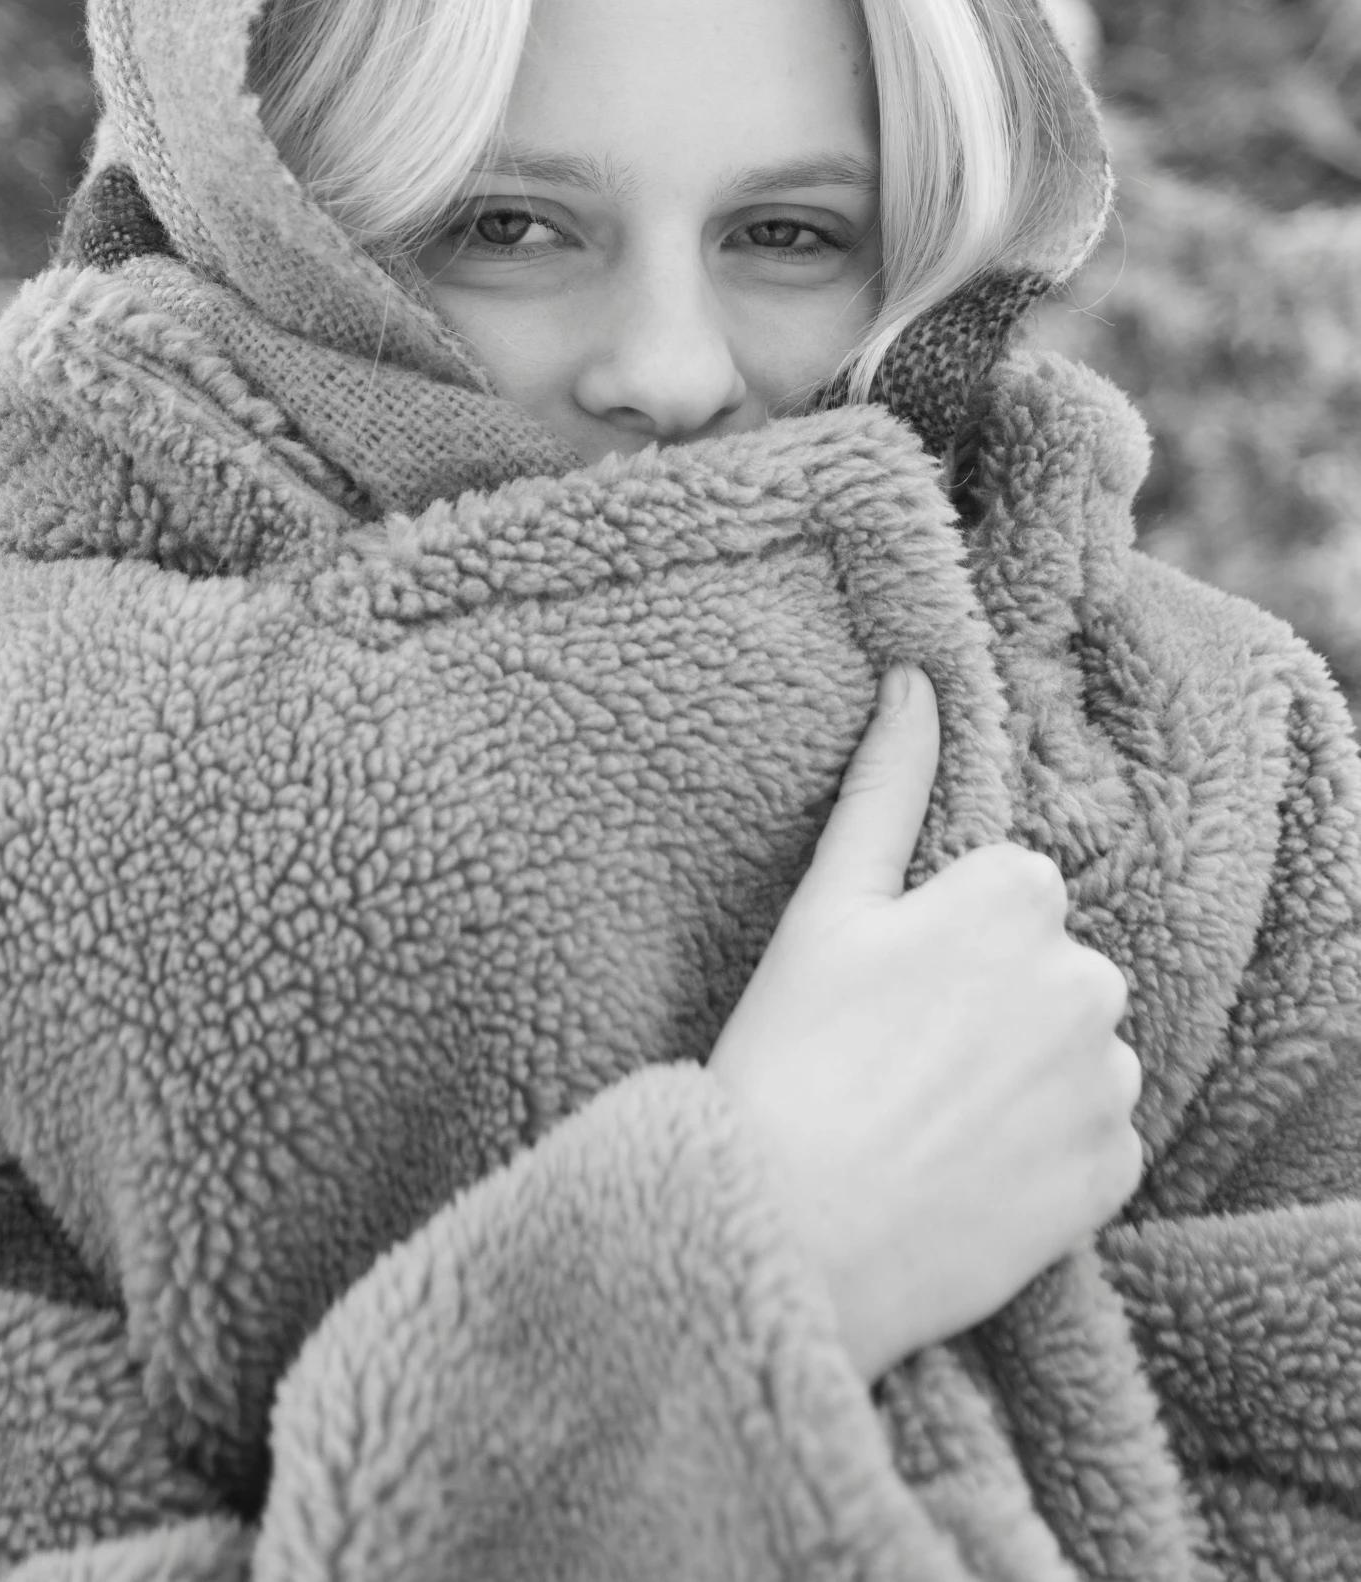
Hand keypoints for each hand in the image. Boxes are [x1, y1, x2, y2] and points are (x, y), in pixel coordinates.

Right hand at [707, 665, 1142, 1382]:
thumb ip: (885, 784)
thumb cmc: (791, 1056)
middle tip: (897, 1060)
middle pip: (1050, 974)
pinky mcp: (1115, 1175)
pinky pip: (1095, 1143)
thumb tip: (915, 677)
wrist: (792, 1228)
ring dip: (1027, 1080)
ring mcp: (1106, 1082)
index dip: (944, 942)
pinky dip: (1047, 1157)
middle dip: (995, 1006)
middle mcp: (1086, 977)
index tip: (885, 992)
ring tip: (929, 1121)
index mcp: (1017, 895)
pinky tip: (969, 1172)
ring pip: (1077, 1057)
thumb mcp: (826, 906)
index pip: (1008, 895)